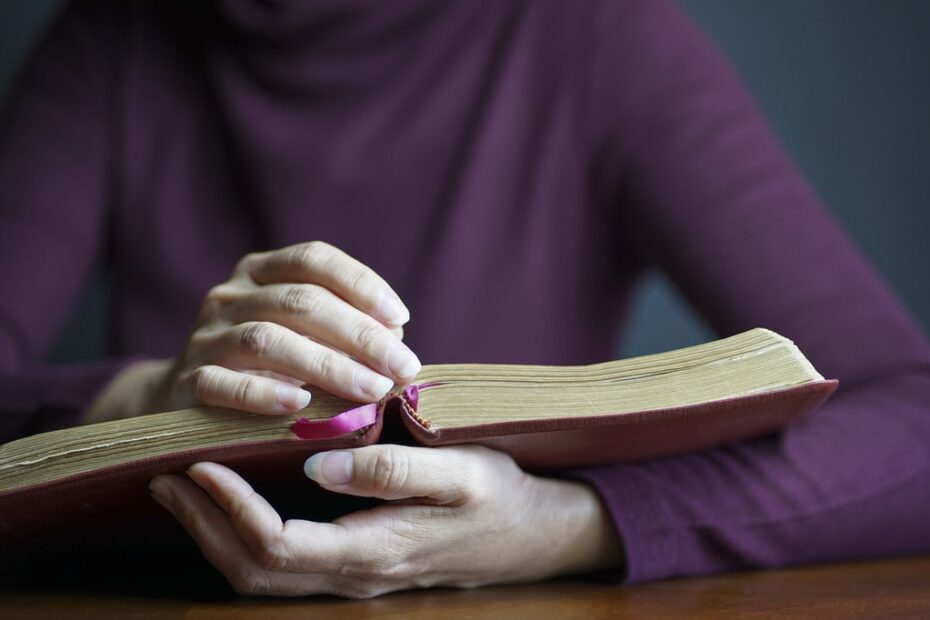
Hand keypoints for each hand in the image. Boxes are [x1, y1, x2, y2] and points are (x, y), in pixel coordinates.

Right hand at [85, 241, 418, 421]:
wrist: (183, 398)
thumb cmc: (264, 365)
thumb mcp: (300, 335)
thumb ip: (343, 329)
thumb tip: (396, 339)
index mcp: (259, 272)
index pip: (313, 260)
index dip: (361, 284)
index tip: (401, 318)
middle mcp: (230, 295)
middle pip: (301, 301)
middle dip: (359, 334)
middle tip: (401, 366)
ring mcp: (205, 336)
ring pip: (268, 339)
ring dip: (327, 365)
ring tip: (371, 389)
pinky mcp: (187, 381)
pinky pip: (225, 383)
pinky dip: (265, 393)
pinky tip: (302, 406)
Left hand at [148, 445, 622, 597]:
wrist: (532, 535)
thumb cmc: (499, 495)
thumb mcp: (460, 471)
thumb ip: (392, 472)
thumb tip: (319, 465)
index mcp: (372, 552)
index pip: (276, 545)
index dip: (228, 509)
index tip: (198, 463)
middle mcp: (353, 577)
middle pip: (253, 571)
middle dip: (202, 526)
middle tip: (166, 476)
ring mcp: (352, 577)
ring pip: (263, 576)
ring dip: (216, 534)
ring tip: (185, 489)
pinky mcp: (355, 565)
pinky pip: (284, 564)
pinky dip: (244, 535)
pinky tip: (235, 502)